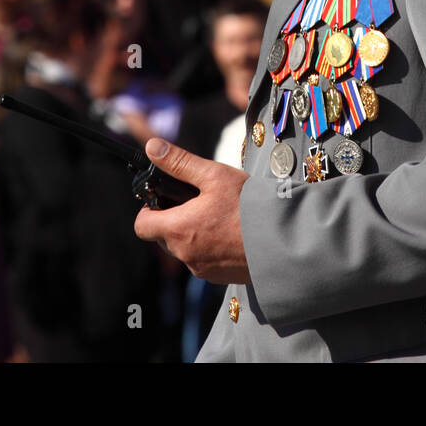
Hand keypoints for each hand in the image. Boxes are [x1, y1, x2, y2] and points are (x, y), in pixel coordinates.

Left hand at [134, 138, 250, 283]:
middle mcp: (185, 255)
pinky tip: (231, 234)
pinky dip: (210, 249)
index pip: (142, 226)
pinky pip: (204, 262)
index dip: (148, 211)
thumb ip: (180, 163)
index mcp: (178, 229)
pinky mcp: (219, 278)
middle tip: (198, 203)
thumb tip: (152, 148)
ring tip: (219, 217)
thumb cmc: (248, 206)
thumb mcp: (214, 175)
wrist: (283, 240)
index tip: (166, 199)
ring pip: (185, 250)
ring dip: (193, 235)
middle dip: (174, 220)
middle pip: (163, 238)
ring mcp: (202, 269)